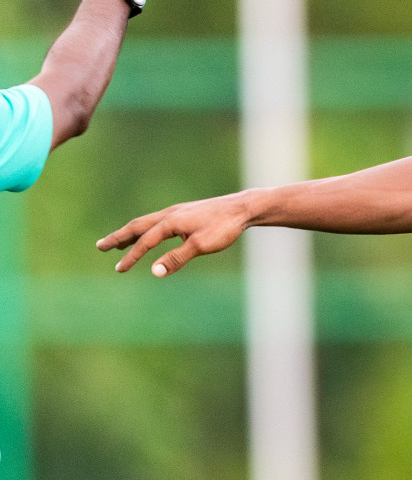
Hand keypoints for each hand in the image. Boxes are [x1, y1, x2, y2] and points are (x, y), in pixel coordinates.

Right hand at [98, 193, 251, 277]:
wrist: (243, 208)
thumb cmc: (224, 227)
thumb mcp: (201, 246)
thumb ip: (177, 258)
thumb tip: (154, 272)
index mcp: (171, 222)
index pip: (145, 242)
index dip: (131, 257)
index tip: (119, 269)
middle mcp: (170, 214)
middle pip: (137, 226)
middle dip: (119, 237)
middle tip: (100, 246)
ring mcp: (178, 212)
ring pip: (148, 223)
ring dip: (131, 233)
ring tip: (118, 243)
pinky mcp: (186, 213)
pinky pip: (159, 222)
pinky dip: (148, 230)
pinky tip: (150, 236)